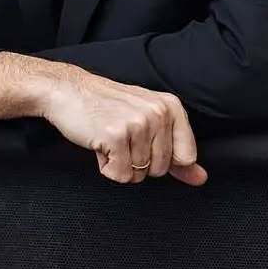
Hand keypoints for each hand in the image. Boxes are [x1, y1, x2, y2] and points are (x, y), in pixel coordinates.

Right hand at [40, 65, 207, 185]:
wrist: (67, 91)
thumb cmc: (106, 106)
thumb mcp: (146, 121)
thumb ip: (176, 152)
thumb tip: (200, 177)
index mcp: (170, 106)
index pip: (186, 156)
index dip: (161, 157)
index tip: (144, 140)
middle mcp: (157, 112)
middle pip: (160, 169)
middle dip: (138, 162)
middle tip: (121, 135)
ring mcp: (137, 123)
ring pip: (139, 175)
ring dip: (120, 163)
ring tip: (109, 137)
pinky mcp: (116, 136)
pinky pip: (120, 175)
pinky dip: (107, 166)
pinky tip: (100, 144)